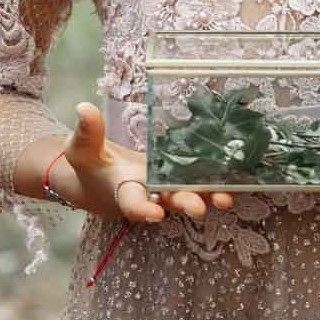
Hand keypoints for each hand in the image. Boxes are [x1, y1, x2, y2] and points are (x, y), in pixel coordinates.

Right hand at [58, 102, 233, 222]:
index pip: (132, 203)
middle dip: (185, 203)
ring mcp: (167, 190)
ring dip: (208, 197)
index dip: (143, 209)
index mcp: (123, 191)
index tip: (153, 212)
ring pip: (189, 195)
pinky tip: (237, 180)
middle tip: (200, 206)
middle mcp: (149, 195)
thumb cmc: (90, 167)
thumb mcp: (82, 150)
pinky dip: (216, 183)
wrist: (101, 183)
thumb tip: (84, 108)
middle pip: (168, 201)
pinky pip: (199, 183)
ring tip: (227, 198)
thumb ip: (87, 132)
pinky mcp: (179, 180)